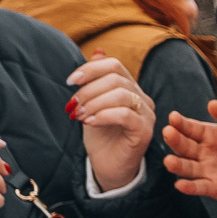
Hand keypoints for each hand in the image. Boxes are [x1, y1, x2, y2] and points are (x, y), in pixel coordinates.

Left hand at [69, 59, 150, 190]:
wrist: (107, 167)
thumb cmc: (101, 137)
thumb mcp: (92, 104)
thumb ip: (96, 80)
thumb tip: (98, 50)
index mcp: (131, 88)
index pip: (114, 65)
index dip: (90, 69)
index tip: (70, 81)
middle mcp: (143, 99)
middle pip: (116, 79)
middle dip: (88, 90)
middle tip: (72, 106)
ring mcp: (147, 115)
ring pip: (121, 95)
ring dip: (94, 103)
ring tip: (79, 115)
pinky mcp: (145, 132)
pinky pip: (125, 115)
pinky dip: (103, 115)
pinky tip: (89, 122)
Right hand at [164, 100, 216, 217]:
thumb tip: (212, 103)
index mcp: (208, 135)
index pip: (190, 128)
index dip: (181, 123)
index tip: (173, 117)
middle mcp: (203, 153)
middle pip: (184, 146)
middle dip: (175, 140)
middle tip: (168, 132)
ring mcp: (207, 170)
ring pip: (187, 167)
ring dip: (177, 165)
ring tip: (169, 161)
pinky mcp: (214, 188)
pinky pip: (200, 187)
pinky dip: (190, 187)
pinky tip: (181, 185)